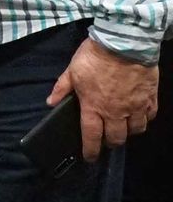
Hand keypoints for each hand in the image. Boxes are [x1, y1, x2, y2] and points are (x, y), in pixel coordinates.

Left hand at [46, 37, 159, 161]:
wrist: (124, 43)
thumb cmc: (95, 57)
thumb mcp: (72, 71)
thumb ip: (61, 89)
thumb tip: (50, 103)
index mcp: (94, 107)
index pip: (91, 136)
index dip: (90, 150)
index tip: (90, 157)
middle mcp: (116, 112)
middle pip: (116, 138)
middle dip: (110, 142)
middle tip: (107, 140)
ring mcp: (135, 106)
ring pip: (136, 130)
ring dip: (129, 132)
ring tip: (123, 128)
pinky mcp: (150, 97)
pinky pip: (150, 115)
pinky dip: (145, 119)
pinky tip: (140, 116)